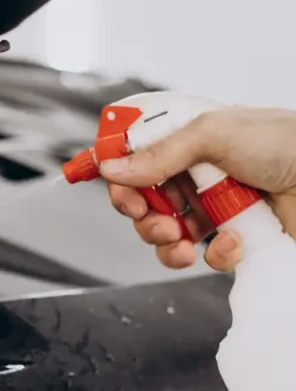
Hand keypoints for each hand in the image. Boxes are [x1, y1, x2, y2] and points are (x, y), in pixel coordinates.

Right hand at [101, 107, 295, 270]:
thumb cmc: (285, 143)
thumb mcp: (213, 135)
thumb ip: (159, 154)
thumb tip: (112, 168)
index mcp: (187, 140)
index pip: (135, 158)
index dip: (119, 175)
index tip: (119, 190)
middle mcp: (197, 173)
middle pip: (143, 199)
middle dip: (140, 214)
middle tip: (151, 219)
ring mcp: (216, 207)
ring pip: (167, 232)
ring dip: (165, 241)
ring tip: (180, 241)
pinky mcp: (237, 238)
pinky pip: (208, 255)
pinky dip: (216, 254)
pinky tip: (236, 243)